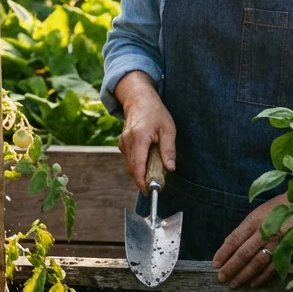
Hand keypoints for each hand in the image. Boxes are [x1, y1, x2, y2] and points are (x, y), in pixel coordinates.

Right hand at [114, 73, 176, 194]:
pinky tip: (149, 156)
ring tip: (157, 163)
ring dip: (143, 170)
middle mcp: (127, 142)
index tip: (150, 192)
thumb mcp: (168, 129)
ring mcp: (123, 143)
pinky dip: (140, 163)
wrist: (138, 99)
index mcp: (139, 138)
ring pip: (132, 165)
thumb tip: (170, 168)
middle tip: (159, 182)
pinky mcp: (122, 144)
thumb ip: (169, 149)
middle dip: (145, 179)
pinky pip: (131, 159)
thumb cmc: (155, 112)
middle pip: (133, 169)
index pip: (137, 167)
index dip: (142, 182)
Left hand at [212, 193, 292, 288]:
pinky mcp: (288, 251)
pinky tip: (253, 283)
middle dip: (231, 267)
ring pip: (257, 263)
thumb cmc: (276, 209)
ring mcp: (277, 243)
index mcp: (254, 221)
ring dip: (244, 275)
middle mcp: (264, 232)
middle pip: (244, 253)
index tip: (215, 264)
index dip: (224, 253)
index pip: (234, 239)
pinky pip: (273, 268)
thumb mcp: (257, 213)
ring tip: (234, 284)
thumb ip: (244, 230)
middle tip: (221, 278)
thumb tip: (228, 245)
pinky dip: (262, 277)